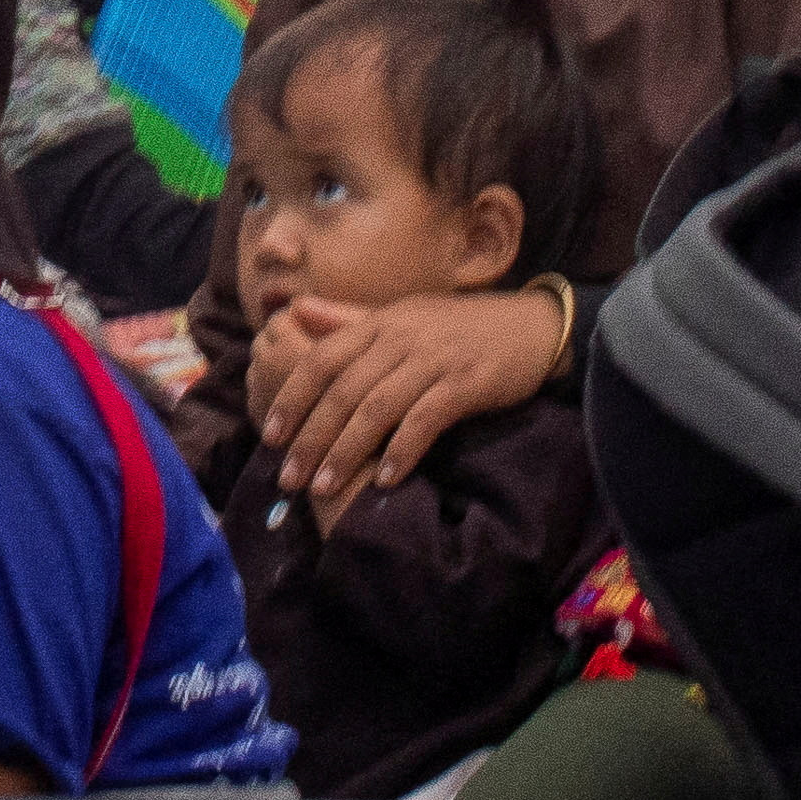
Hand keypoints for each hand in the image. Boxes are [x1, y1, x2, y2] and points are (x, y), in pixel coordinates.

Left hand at [254, 279, 566, 504]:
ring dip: (347, 451)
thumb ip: (347, 319)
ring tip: (324, 486)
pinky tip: (384, 480)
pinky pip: (426, 419)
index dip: (292, 397)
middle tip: (289, 478)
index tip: (270, 436)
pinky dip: (402, 450)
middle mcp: (401, 338)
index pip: (321, 359)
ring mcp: (434, 360)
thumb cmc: (458, 326)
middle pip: (343, 390)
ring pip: (377, 408)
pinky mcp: (466, 383)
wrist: (530, 326)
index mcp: (379, 323)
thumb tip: (294, 312)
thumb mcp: (401, 315)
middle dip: (311, 437)